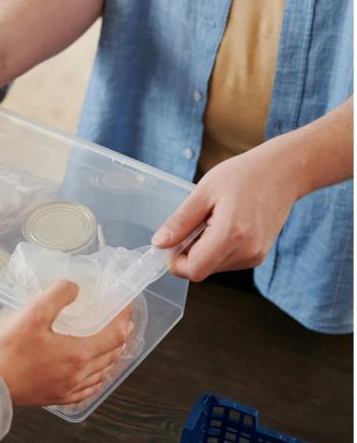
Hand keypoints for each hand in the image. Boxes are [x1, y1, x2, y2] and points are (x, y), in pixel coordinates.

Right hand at [0, 280, 133, 406]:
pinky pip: (87, 389)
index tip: (124, 304)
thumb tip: (74, 287)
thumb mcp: (31, 314)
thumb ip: (57, 296)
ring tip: (109, 343)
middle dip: (119, 335)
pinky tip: (91, 373)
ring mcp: (68, 389)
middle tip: (120, 320)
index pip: (114, 335)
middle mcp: (79, 375)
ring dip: (110, 356)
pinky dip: (96, 377)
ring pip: (101, 373)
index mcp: (78, 354)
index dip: (123, 317)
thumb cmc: (7, 352)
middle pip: (112, 355)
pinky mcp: (57, 398)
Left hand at [152, 144, 299, 281]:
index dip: (175, 261)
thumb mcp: (204, 192)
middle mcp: (246, 252)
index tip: (171, 242)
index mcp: (231, 235)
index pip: (194, 270)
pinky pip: (227, 262)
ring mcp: (255, 256)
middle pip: (202, 270)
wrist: (283, 172)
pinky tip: (223, 225)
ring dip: (202, 251)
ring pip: (213, 267)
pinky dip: (216, 249)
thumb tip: (159, 243)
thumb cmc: (243, 175)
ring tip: (212, 220)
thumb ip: (180, 221)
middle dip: (188, 254)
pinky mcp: (259, 255)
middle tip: (193, 223)